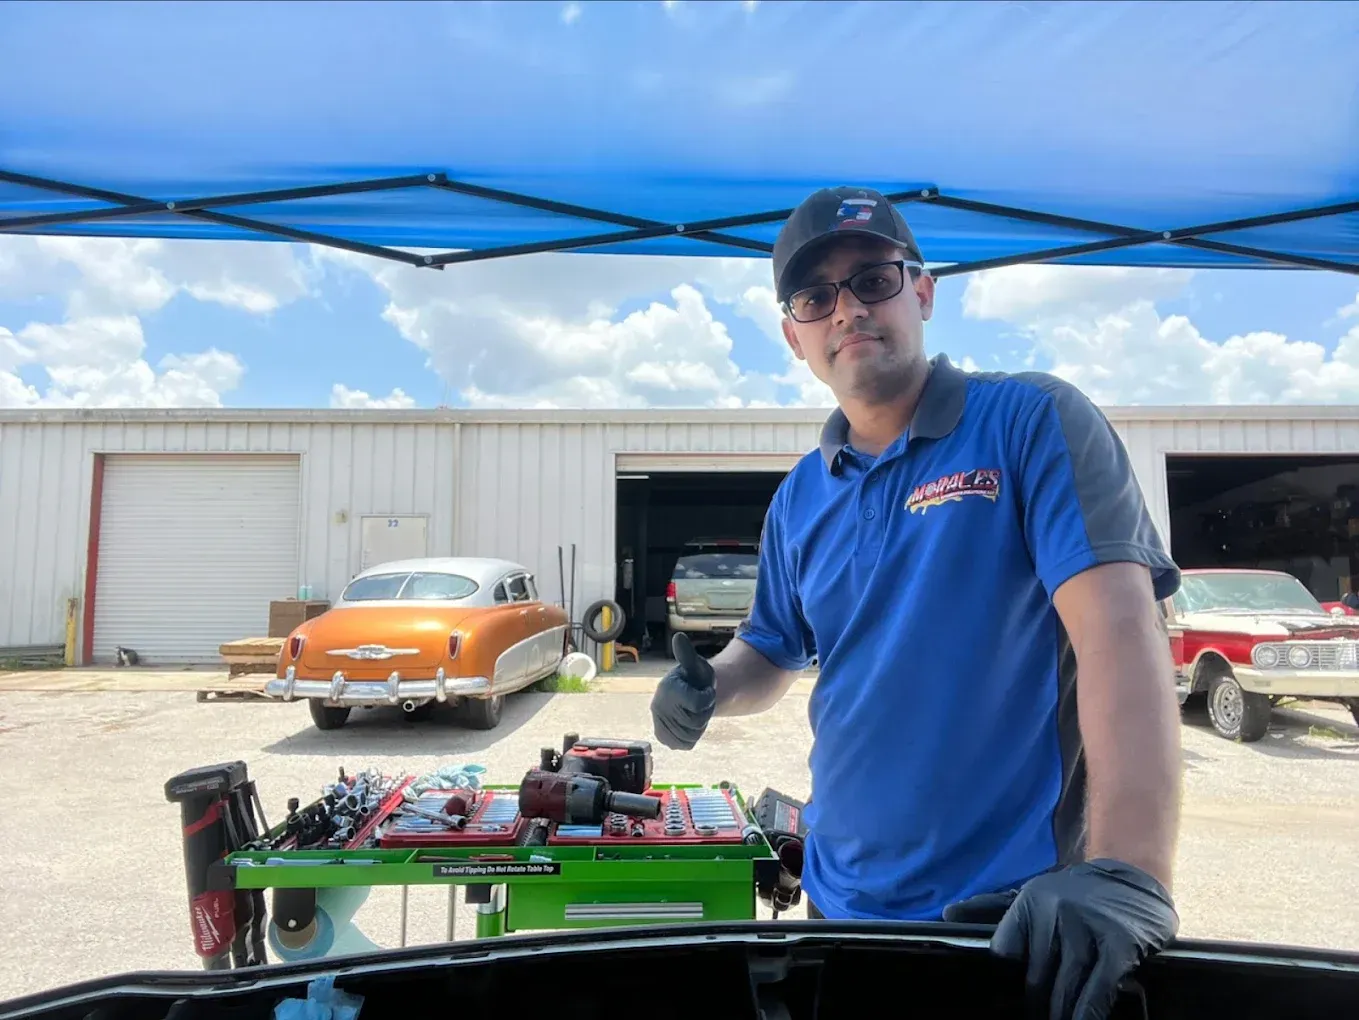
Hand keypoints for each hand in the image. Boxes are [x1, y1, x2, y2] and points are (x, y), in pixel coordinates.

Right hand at [650, 632, 716, 749]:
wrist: (689, 694)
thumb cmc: (694, 678)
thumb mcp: (695, 665)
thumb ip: (687, 655)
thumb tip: (679, 637)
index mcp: (667, 688)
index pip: (699, 704)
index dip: (708, 699)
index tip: (706, 691)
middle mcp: (658, 706)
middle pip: (697, 721)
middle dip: (705, 712)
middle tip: (700, 702)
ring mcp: (659, 723)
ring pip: (692, 735)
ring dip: (700, 726)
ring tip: (694, 712)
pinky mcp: (662, 737)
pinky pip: (686, 744)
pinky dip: (693, 737)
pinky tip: (689, 724)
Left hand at [942, 859, 1177, 1019]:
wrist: (1133, 879)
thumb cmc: (1075, 896)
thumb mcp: (1032, 894)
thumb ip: (990, 909)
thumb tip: (947, 916)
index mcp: (1029, 901)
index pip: (1004, 952)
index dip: (1004, 983)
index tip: (1001, 1003)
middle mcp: (1055, 912)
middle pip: (1034, 975)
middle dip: (1031, 1007)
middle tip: (1029, 1019)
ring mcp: (1088, 928)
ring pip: (1065, 986)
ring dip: (1059, 1015)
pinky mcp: (1119, 945)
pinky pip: (1098, 989)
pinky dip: (1088, 1013)